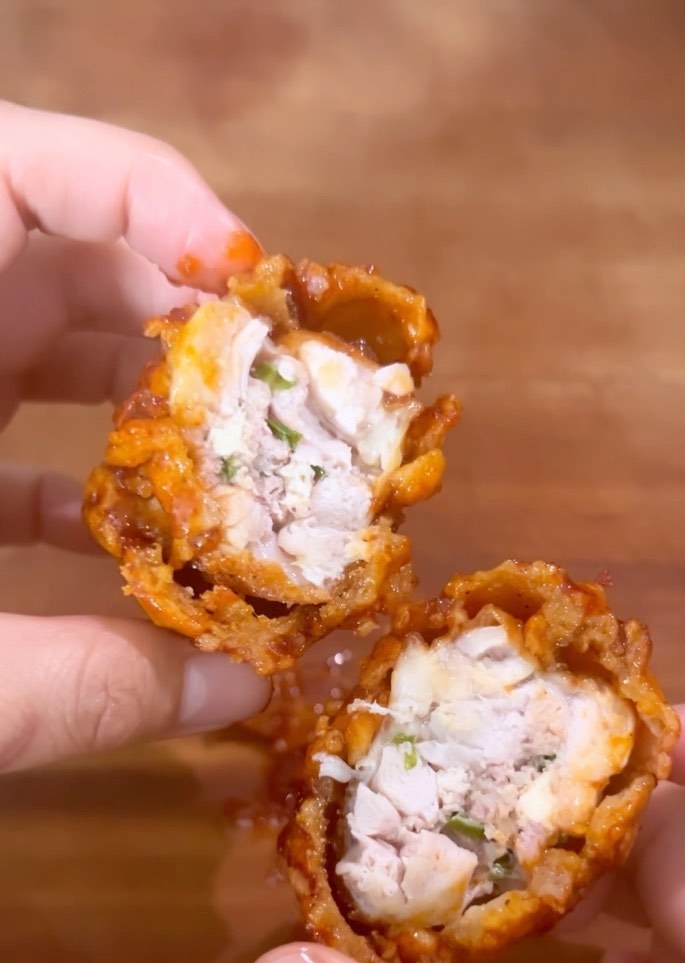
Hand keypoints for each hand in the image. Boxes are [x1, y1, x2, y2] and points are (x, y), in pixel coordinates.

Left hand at [0, 101, 267, 768]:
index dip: (156, 202)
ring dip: (143, 418)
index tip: (254, 300)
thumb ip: (84, 687)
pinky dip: (69, 491)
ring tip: (237, 494)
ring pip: (37, 359)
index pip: (24, 169)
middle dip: (185, 337)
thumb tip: (231, 696)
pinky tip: (131, 560)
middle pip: (63, 268)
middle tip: (284, 423)